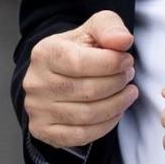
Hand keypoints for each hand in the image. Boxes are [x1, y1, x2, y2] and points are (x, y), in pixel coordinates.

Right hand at [23, 10, 139, 149]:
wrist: (57, 73)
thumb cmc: (79, 50)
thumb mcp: (93, 30)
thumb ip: (110, 28)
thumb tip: (123, 41)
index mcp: (44, 53)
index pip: (80, 63)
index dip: (111, 64)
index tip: (127, 61)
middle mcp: (36, 82)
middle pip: (87, 91)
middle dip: (117, 84)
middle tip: (128, 77)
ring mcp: (37, 109)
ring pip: (87, 115)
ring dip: (117, 105)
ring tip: (128, 93)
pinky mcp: (43, 130)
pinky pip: (81, 135)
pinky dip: (106, 126)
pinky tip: (116, 112)